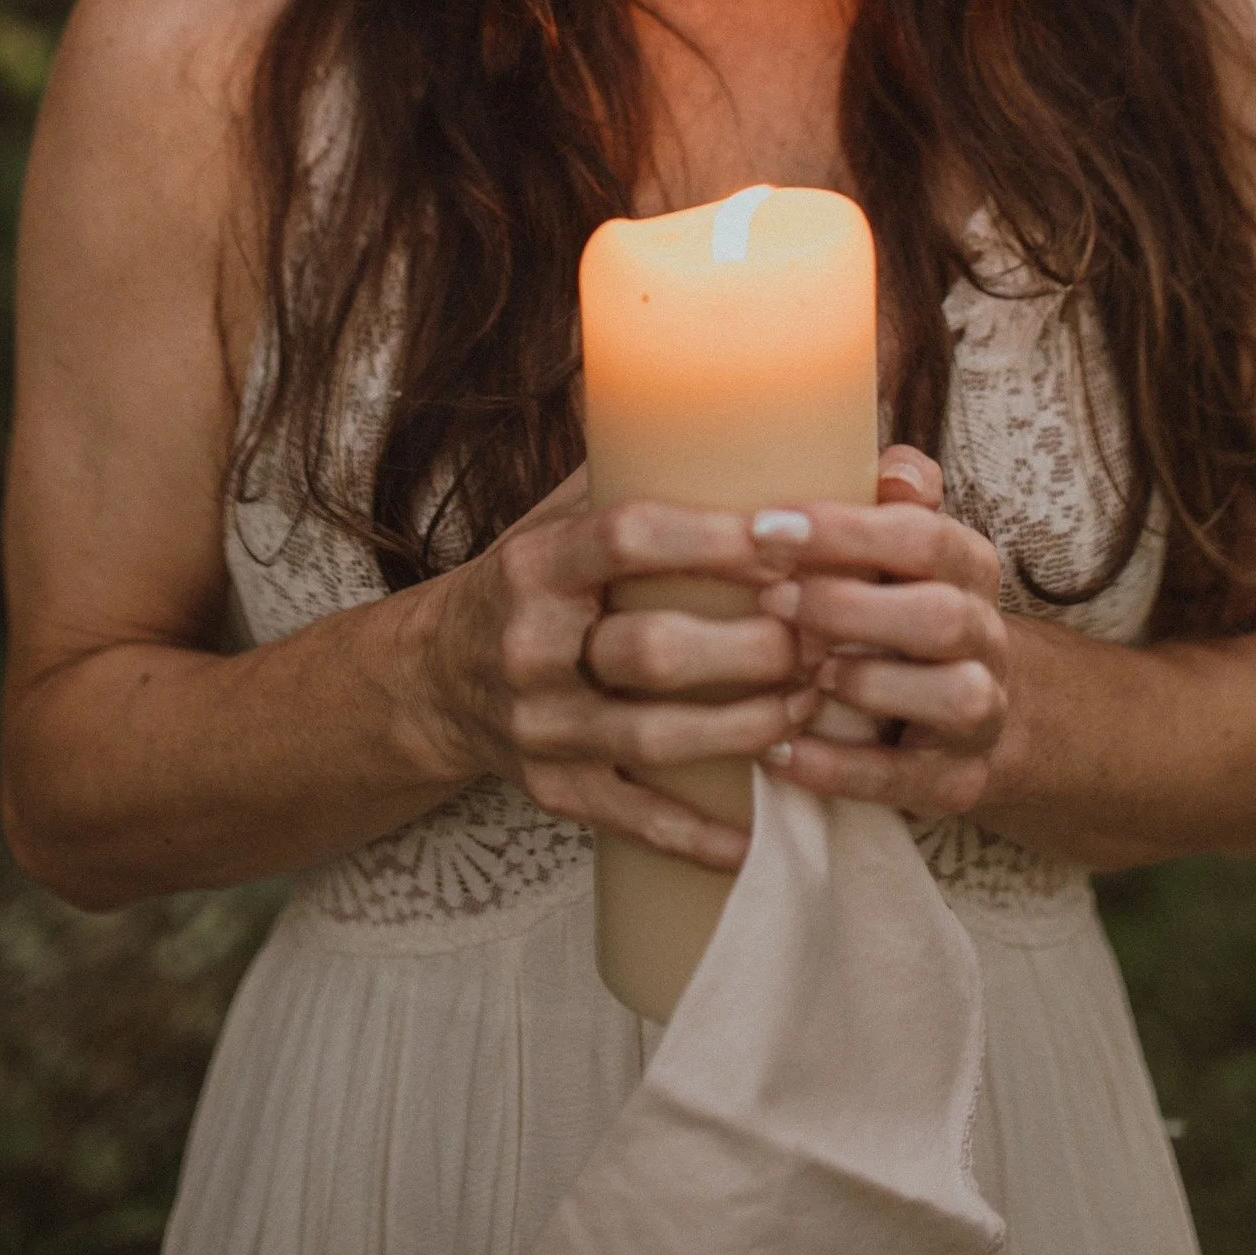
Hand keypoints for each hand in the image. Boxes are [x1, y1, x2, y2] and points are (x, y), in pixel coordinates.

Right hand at [422, 470, 821, 870]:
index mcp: (536, 565)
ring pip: (653, 735)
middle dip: (752, 646)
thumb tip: (749, 417)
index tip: (788, 535)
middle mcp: (531, 645)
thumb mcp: (553, 519)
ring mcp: (539, 725)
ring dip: (747, 726)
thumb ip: (630, 478)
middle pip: (652, 649)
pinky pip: (629, 816)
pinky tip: (756, 837)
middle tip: (825, 634)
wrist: (431, 678)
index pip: (628, 541)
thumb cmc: (524, 584)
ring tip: (813, 703)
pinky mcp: (549, 789)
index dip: (714, 540)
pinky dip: (693, 834)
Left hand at [752, 445, 1010, 820]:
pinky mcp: (958, 780)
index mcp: (968, 567)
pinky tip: (780, 752)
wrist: (984, 711)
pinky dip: (842, 769)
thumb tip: (891, 467)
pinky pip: (907, 780)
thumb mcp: (904, 549)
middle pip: (942, 617)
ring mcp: (981, 712)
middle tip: (772, 599)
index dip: (847, 532)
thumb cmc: (909, 607)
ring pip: (951, 697)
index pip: (923, 537)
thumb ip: (891, 502)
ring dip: (868, 683)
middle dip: (851, 607)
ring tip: (801, 676)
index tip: (767, 527)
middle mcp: (984, 636)